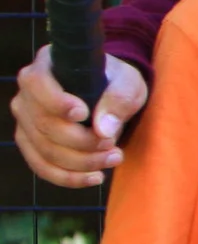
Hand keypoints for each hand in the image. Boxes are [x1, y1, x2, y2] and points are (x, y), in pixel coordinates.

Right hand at [13, 47, 147, 187]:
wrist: (110, 94)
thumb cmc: (116, 82)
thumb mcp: (127, 83)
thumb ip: (118, 99)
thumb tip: (103, 131)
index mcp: (46, 65)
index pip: (36, 83)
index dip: (56, 102)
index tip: (84, 114)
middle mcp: (27, 93)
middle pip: (44, 125)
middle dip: (82, 142)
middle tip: (114, 147)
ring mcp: (24, 120)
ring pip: (44, 150)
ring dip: (81, 162)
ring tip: (114, 159)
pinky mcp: (30, 143)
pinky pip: (42, 166)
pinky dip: (69, 177)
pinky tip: (96, 177)